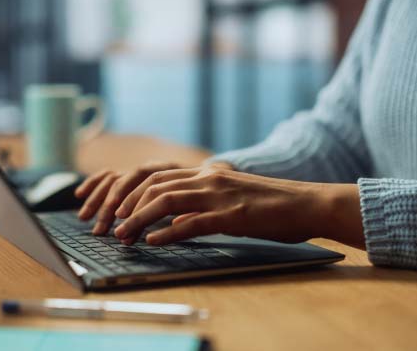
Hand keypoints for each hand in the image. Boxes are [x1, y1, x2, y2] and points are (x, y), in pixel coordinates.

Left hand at [112, 167, 364, 247]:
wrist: (307, 203)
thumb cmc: (271, 205)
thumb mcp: (230, 197)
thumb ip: (202, 203)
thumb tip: (173, 219)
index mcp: (207, 173)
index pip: (157, 177)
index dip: (130, 192)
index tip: (113, 210)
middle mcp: (208, 178)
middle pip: (154, 185)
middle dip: (126, 206)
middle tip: (109, 226)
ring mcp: (219, 195)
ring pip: (165, 201)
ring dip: (138, 219)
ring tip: (122, 235)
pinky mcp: (231, 216)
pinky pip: (191, 223)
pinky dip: (167, 233)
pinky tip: (152, 242)